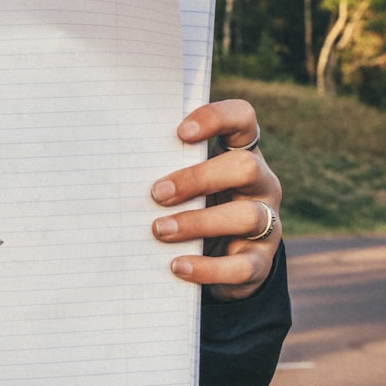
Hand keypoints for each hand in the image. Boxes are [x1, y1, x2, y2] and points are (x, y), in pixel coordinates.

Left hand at [150, 99, 281, 300]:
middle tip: (157, 193)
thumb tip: (119, 164)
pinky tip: (177, 266)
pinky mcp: (260, 261)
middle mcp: (261, 184)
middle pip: (246, 167)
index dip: (217, 118)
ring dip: (197, 223)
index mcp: (240, 153)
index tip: (180, 133)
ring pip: (247, 216)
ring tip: (159, 230)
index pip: (243, 118)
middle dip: (198, 179)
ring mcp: (266, 223)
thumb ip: (167, 168)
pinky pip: (241, 266)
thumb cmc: (191, 205)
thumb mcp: (184, 184)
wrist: (219, 259)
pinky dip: (207, 267)